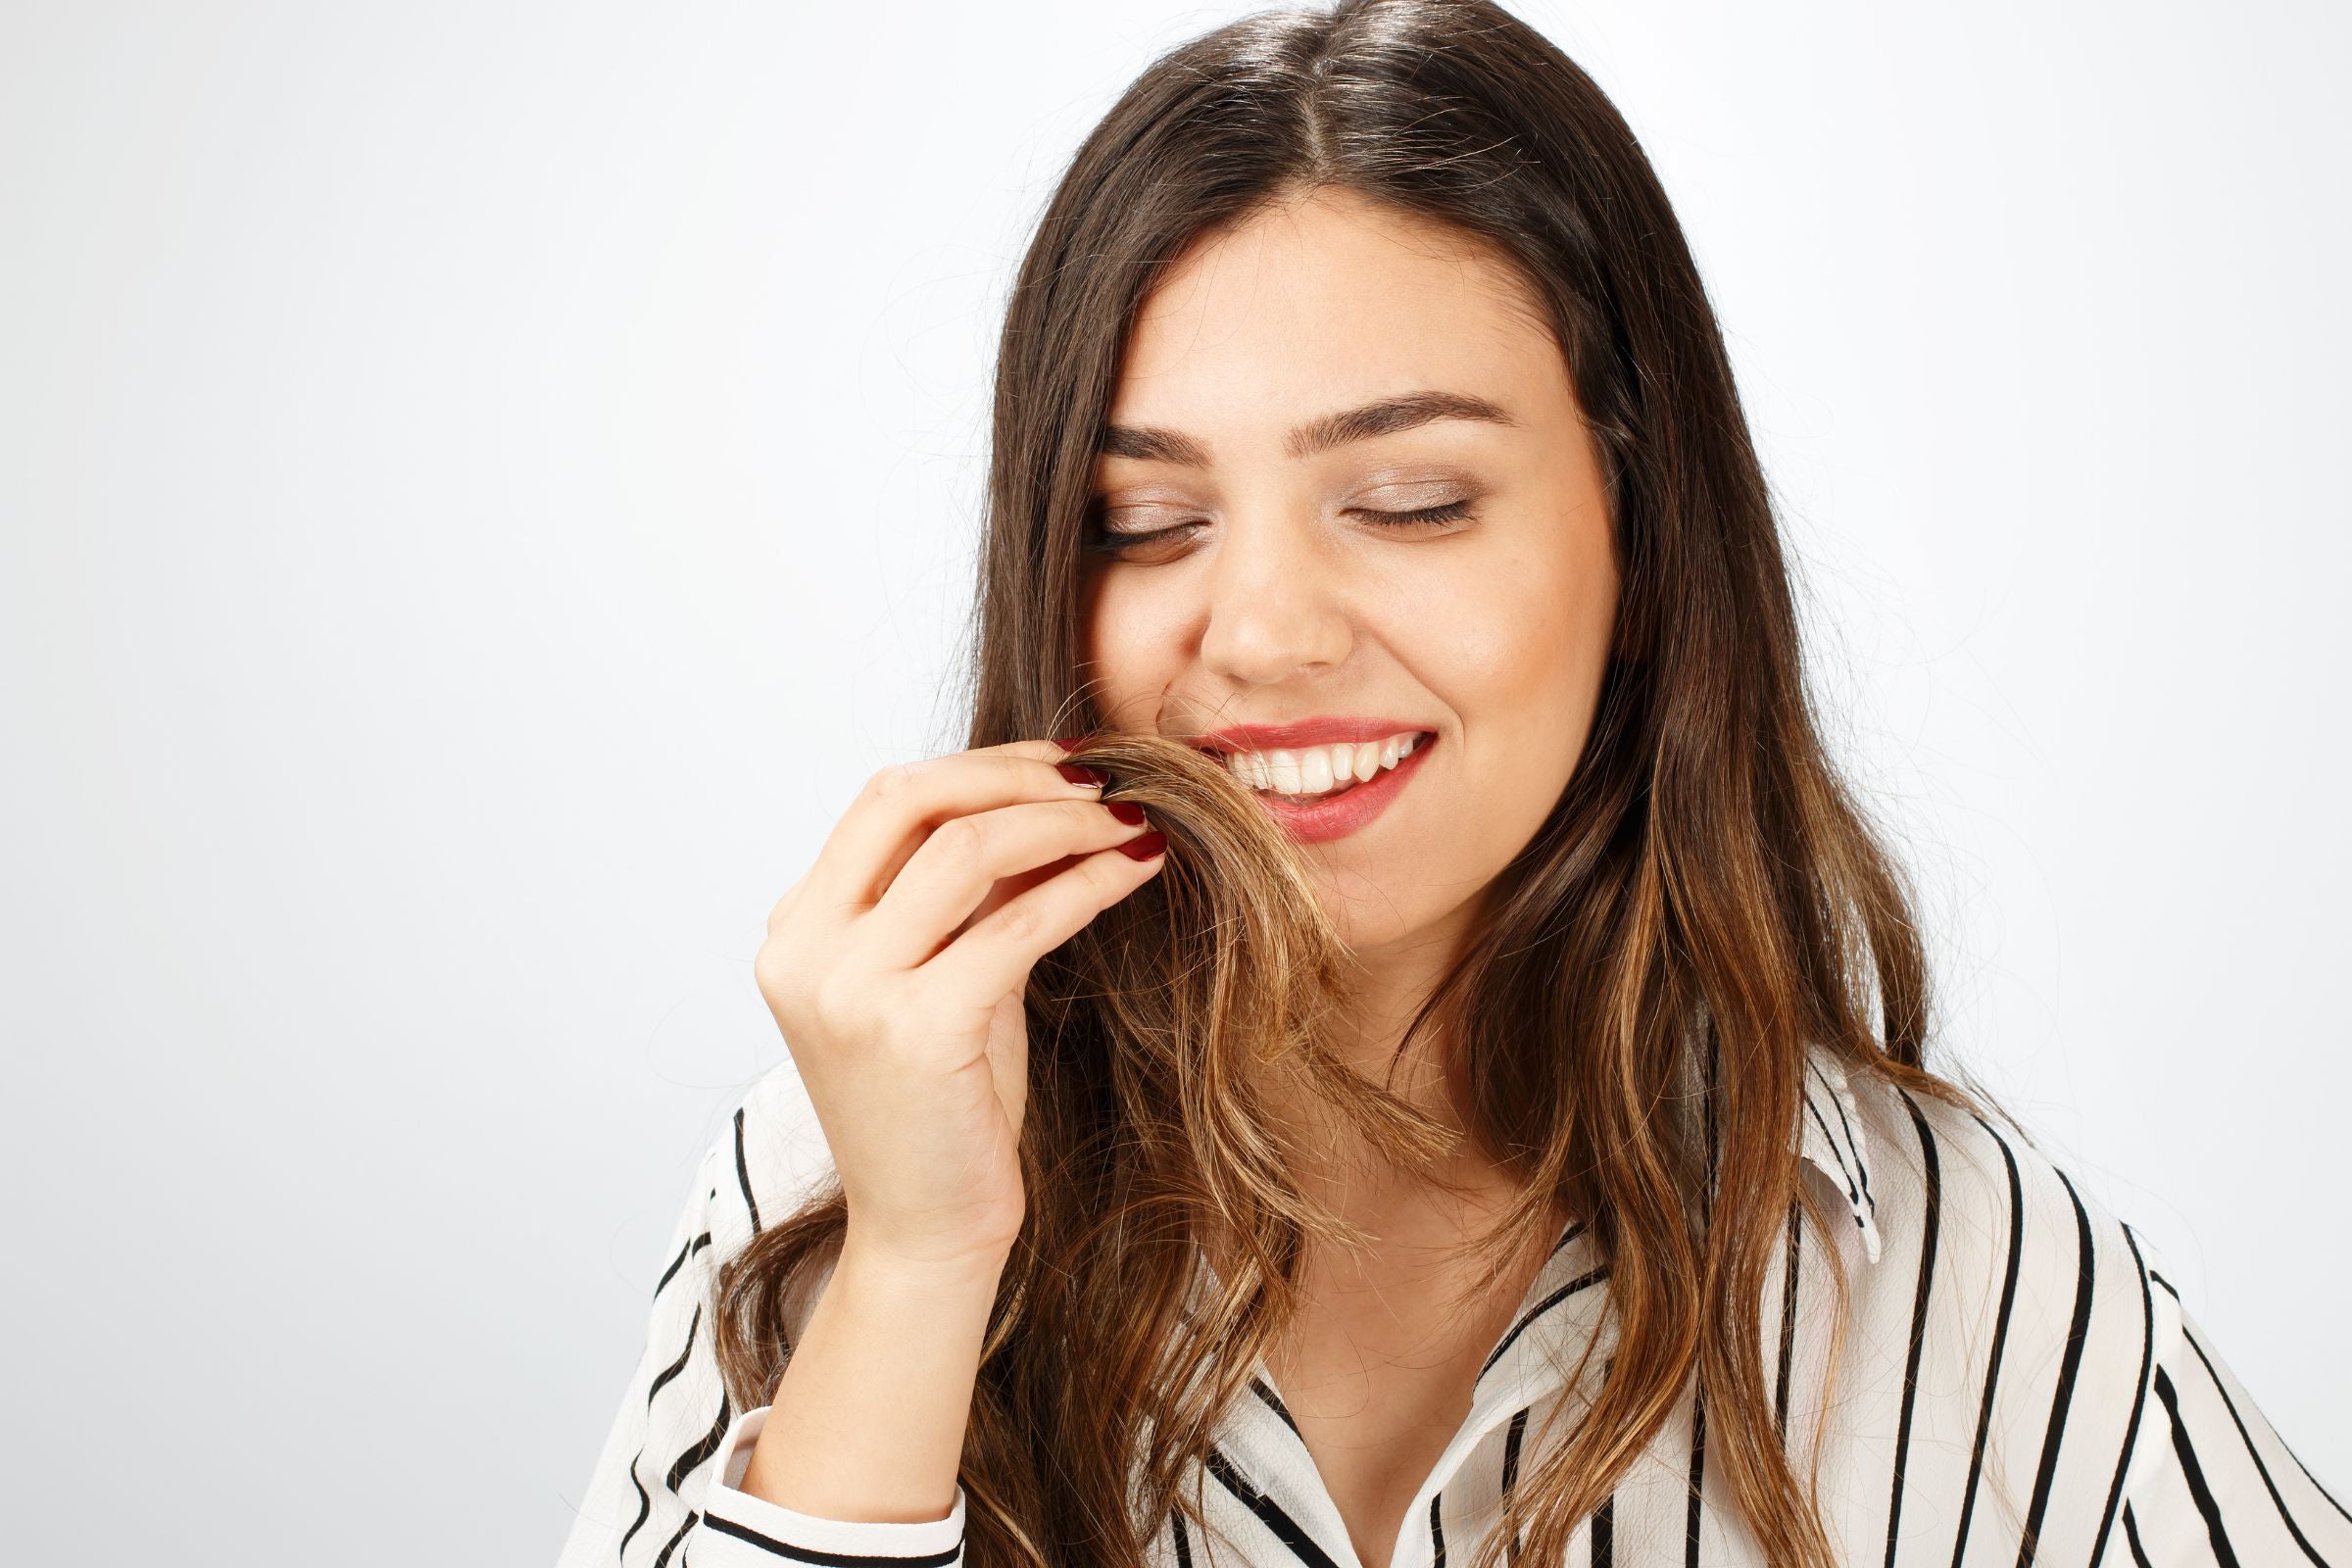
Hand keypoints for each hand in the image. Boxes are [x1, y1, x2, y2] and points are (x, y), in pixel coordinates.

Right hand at [753, 738, 1165, 1271]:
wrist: (925, 1233)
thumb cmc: (942, 1107)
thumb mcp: (942, 976)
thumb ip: (965, 893)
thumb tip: (1047, 799)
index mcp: (797, 929)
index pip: (885, 797)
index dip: (982, 766)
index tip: (1062, 765)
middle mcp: (806, 950)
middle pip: (913, 799)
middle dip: (1018, 777)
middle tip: (1104, 780)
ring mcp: (851, 990)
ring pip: (968, 847)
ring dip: (1066, 822)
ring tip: (1133, 820)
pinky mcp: (914, 1029)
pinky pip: (1020, 921)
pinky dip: (1090, 883)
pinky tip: (1140, 868)